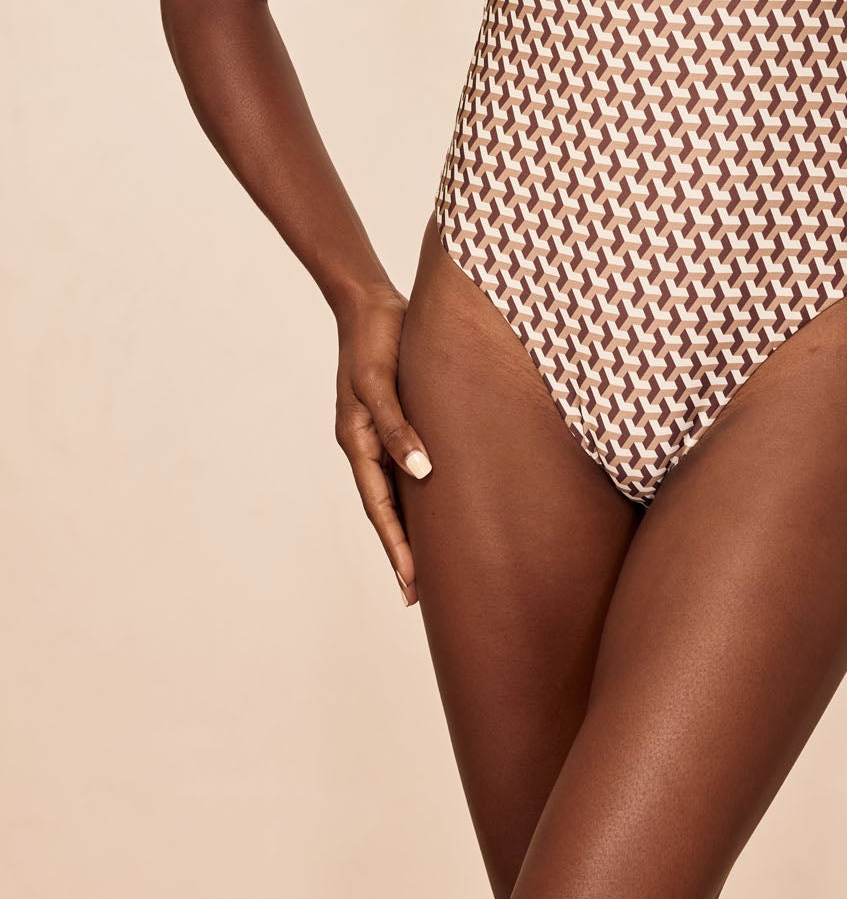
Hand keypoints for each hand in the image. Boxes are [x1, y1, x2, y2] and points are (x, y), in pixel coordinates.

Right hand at [334, 289, 432, 607]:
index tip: (412, 585)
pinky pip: (406, 465)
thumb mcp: (381, 382)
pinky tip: (437, 504)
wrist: (371, 303)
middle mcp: (367, 444)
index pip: (380, 508)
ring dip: (411, 526)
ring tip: (432, 563)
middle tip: (421, 595)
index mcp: (358, 441)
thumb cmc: (375, 339)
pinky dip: (419, 492)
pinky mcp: (397, 418)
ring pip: (397, 491)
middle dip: (402, 551)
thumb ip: (398, 427)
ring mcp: (380, 433)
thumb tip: (422, 472)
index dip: (396, 547)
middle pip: (386, 509)